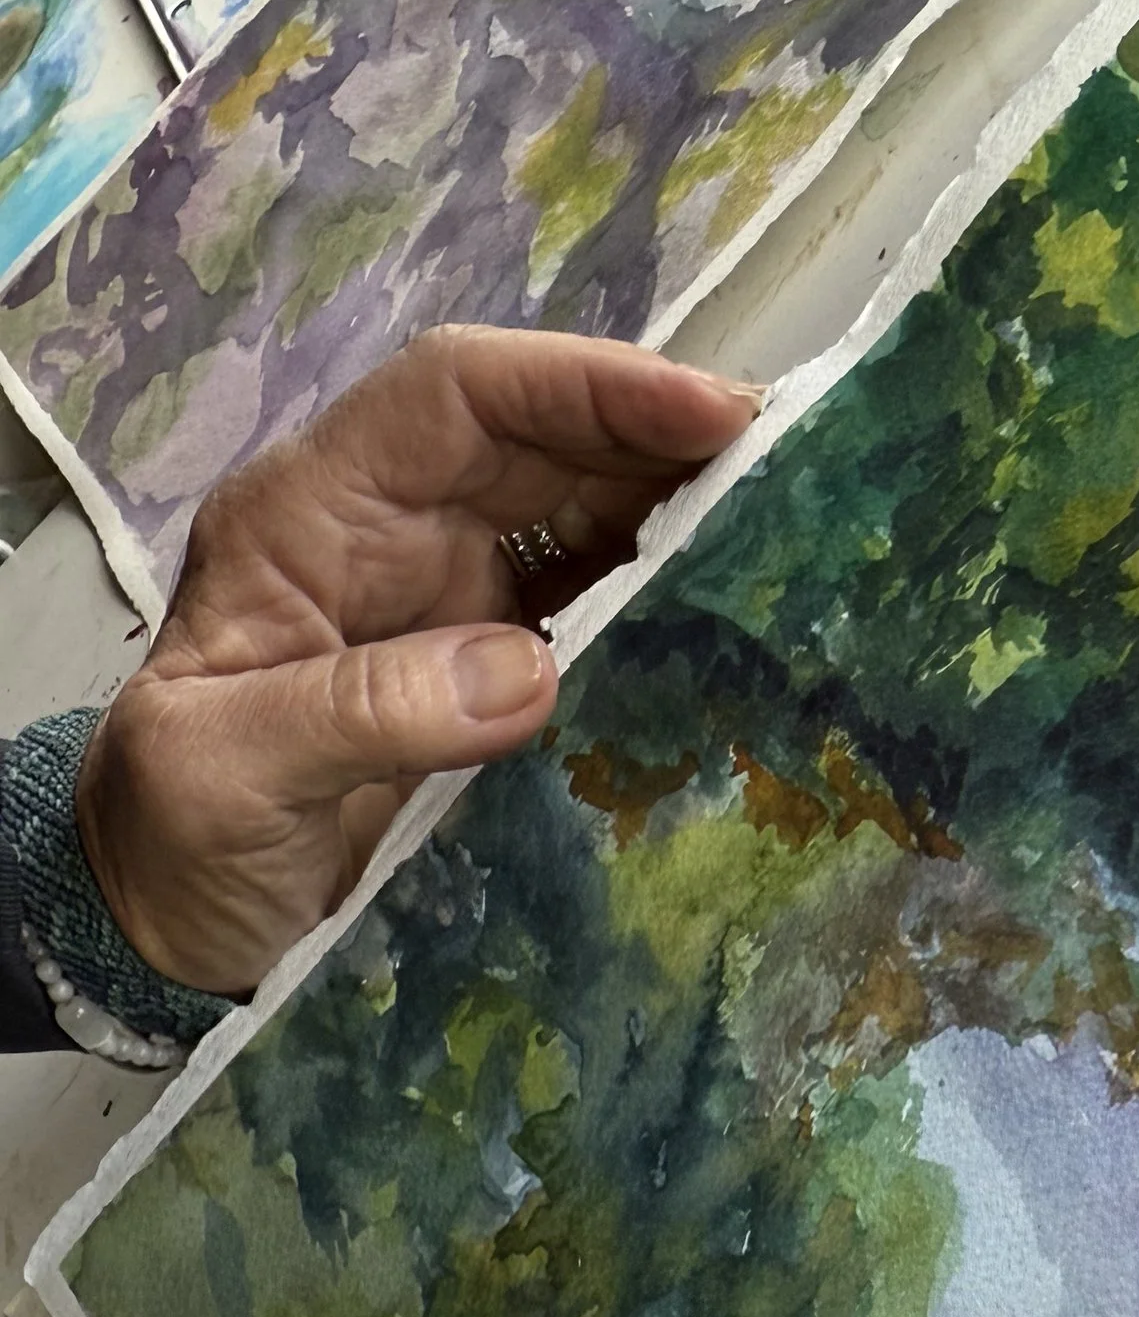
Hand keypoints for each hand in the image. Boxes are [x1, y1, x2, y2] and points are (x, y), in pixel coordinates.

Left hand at [77, 326, 759, 997]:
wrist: (165, 931)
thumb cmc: (168, 838)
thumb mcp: (225, 772)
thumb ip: (362, 711)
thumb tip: (529, 672)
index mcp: (310, 515)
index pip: (456, 395)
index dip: (583, 386)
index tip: (704, 413)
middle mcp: (390, 534)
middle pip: (543, 441)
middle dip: (664, 441)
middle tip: (795, 468)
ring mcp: (448, 604)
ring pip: (583, 517)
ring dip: (683, 518)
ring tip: (795, 535)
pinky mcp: (493, 677)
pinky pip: (598, 612)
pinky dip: (670, 606)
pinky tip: (740, 624)